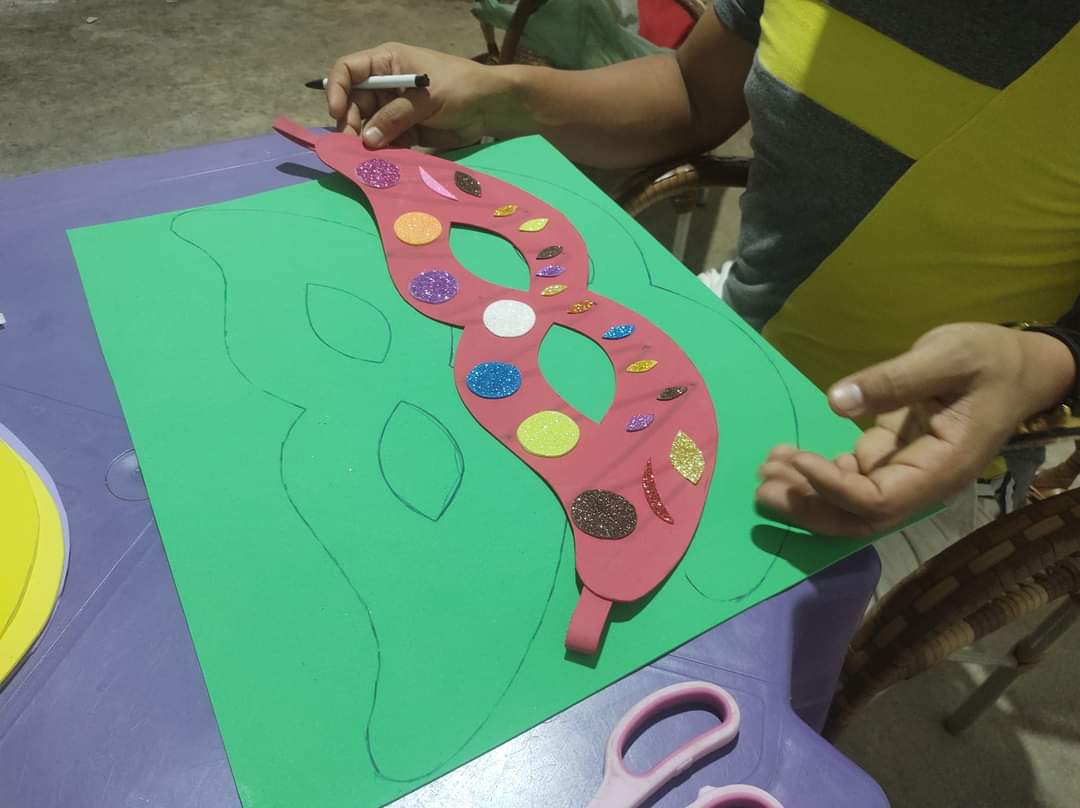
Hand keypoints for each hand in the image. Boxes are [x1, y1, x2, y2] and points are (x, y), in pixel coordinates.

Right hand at [326, 43, 517, 148]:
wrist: (492, 107)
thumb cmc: (461, 87)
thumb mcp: (426, 97)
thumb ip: (395, 116)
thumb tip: (367, 139)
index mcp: (387, 62)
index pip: (348, 70)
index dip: (337, 89)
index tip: (337, 113)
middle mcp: (386, 84)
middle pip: (353, 104)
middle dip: (350, 124)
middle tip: (354, 148)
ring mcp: (395, 109)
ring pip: (368, 127)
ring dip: (367, 143)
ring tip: (369, 159)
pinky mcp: (406, 131)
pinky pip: (387, 142)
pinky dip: (384, 153)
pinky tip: (385, 163)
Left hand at [755, 323, 1075, 536]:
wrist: (1020, 366)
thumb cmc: (990, 359)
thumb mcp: (948, 357)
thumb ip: (895, 380)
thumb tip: (837, 400)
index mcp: (942, 467)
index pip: (880, 500)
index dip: (835, 489)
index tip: (798, 462)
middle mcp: (922, 481)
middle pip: (860, 517)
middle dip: (809, 507)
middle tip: (761, 488)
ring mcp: (907, 472)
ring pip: (850, 501)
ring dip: (806, 491)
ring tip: (765, 469)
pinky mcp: (895, 458)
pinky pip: (852, 477)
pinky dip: (818, 470)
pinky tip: (787, 455)